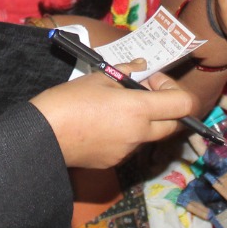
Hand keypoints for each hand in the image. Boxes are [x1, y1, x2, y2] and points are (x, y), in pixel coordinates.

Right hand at [31, 64, 200, 168]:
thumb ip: (125, 71)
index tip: (152, 81)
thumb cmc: (69, 101)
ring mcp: (128, 151)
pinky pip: (130, 146)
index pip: (183, 104)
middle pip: (174, 124)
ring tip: (115, 107)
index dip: (173, 89)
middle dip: (165, 107)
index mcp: (138, 110)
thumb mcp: (98, 77)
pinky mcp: (114, 162)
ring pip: (150, 135)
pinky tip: (102, 124)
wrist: (43, 136)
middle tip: (142, 93)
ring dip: (144, 121)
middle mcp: (139, 134)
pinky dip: (126, 134)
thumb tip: (140, 65)